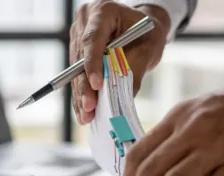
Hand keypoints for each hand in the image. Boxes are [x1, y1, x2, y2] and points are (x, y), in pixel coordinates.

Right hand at [69, 0, 170, 124]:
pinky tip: (83, 111)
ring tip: (86, 116)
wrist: (143, 31)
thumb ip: (135, 69)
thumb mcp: (147, 48)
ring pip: (76, 69)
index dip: (92, 64)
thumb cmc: (147, 34)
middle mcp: (85, 20)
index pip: (92, 39)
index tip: (97, 86)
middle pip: (81, 57)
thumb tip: (125, 98)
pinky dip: (82, 93)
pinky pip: (77, 75)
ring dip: (81, 94)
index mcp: (103, 10)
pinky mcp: (77, 51)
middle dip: (85, 86)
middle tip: (89, 108)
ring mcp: (78, 35)